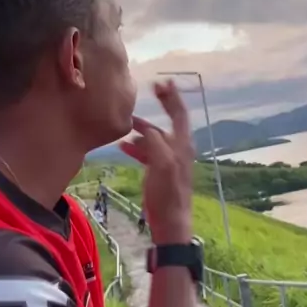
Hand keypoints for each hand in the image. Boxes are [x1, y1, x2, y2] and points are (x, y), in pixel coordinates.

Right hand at [119, 79, 194, 243]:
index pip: (180, 114)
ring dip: (142, 129)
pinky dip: (138, 147)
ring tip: (126, 123)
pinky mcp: (161, 172)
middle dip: (159, 107)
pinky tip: (123, 146)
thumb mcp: (162, 166)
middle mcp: (179, 150)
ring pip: (156, 138)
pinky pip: (149, 153)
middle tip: (150, 91)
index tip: (163, 82)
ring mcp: (170, 161)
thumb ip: (155, 144)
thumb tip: (146, 129)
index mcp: (182, 146)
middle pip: (169, 122)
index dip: (172, 97)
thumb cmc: (167, 196)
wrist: (170, 223)